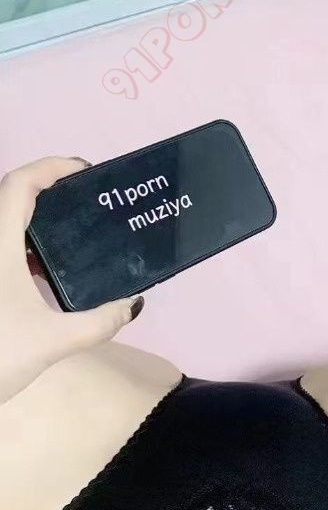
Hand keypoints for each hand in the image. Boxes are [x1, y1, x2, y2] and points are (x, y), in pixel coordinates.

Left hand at [0, 157, 144, 404]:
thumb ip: (98, 323)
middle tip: (87, 206)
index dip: (52, 167)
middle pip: (11, 198)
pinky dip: (21, 249)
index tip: (86, 174)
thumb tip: (133, 305)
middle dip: (50, 194)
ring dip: (34, 224)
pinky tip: (42, 275)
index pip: (20, 183)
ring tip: (72, 238)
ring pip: (3, 226)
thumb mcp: (52, 342)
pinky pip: (1, 251)